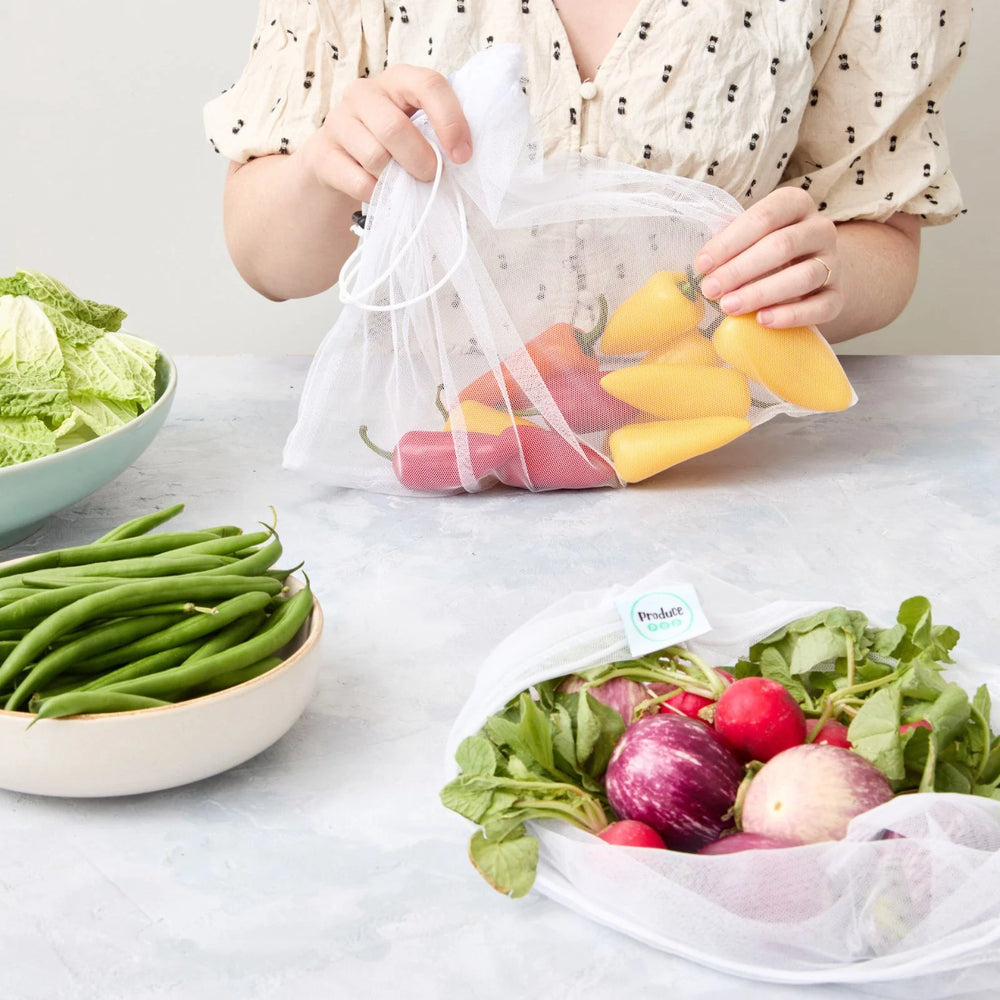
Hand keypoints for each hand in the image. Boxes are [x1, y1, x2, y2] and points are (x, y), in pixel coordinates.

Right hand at [299, 64, 472, 202]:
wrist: (340, 163)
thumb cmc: (393, 145)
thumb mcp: (418, 128)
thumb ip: (438, 132)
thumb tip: (462, 157)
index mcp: (397, 80)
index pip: (428, 85)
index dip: (450, 121)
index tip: (462, 156)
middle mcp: (363, 93)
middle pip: (394, 128)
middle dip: (420, 160)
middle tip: (430, 177)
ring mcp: (338, 121)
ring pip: (375, 157)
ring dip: (396, 179)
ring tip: (400, 181)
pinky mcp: (322, 153)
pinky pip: (359, 182)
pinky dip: (377, 194)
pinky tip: (380, 191)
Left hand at [694, 188, 841, 329]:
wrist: (812, 276)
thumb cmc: (768, 252)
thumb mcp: (750, 236)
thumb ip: (730, 239)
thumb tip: (704, 260)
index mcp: (796, 205)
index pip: (764, 216)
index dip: (730, 241)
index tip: (702, 264)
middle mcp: (820, 230)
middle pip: (782, 245)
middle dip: (740, 269)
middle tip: (710, 290)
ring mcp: (833, 264)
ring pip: (804, 276)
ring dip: (761, 293)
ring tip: (729, 307)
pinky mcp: (838, 297)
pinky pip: (821, 307)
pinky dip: (791, 316)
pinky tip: (762, 321)